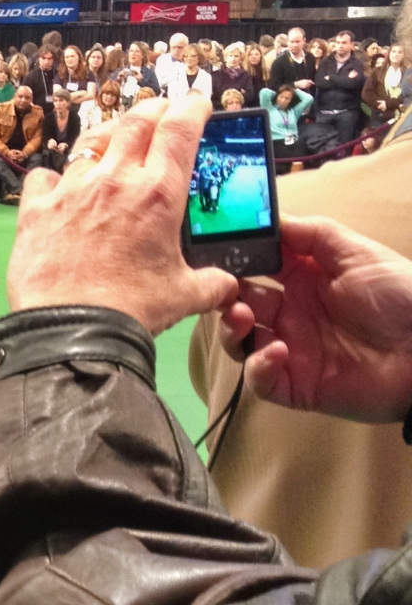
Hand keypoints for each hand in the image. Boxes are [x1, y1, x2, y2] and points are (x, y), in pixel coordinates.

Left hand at [6, 96, 236, 335]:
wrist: (71, 329)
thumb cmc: (132, 309)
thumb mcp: (184, 295)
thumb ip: (211, 283)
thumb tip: (228, 286)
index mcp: (158, 193)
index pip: (180, 128)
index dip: (191, 106)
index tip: (197, 101)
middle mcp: (114, 180)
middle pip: (135, 121)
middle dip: (153, 108)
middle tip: (161, 109)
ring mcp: (71, 190)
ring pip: (89, 143)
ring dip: (107, 136)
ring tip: (114, 139)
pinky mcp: (35, 208)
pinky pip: (43, 177)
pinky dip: (54, 177)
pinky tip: (57, 185)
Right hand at [216, 215, 411, 422]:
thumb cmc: (400, 295)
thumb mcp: (356, 252)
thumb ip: (309, 233)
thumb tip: (263, 218)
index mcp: (303, 280)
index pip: (253, 267)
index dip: (231, 260)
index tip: (211, 251)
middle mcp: (291, 314)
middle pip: (238, 304)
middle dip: (221, 295)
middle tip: (217, 287)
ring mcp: (292, 350)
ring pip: (240, 342)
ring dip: (230, 328)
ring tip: (240, 316)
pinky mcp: (297, 385)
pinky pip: (261, 379)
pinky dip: (259, 366)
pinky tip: (276, 351)